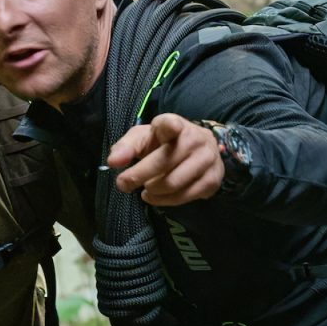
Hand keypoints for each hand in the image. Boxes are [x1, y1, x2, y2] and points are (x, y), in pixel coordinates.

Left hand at [108, 113, 223, 205]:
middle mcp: (195, 139)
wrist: (198, 149)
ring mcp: (207, 159)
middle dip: (138, 176)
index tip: (171, 127)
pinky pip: (184, 197)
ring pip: (173, 183)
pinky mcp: (213, 179)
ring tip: (146, 189)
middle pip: (163, 163)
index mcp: (174, 124)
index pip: (173, 124)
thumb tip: (113, 162)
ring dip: (152, 191)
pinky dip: (165, 201)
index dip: (171, 126)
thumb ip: (126, 148)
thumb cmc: (164, 143)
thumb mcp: (142, 139)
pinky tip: (157, 196)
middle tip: (123, 184)